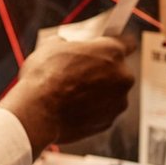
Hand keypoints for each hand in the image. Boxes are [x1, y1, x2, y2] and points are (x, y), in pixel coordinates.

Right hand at [0, 37, 133, 154]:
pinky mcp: (108, 122)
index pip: (128, 43)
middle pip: (119, 70)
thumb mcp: (52, 46)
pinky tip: (73, 107)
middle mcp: (122, 76)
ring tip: (73, 93)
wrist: (37, 111)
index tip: (107, 47)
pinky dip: (92, 110)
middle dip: (104, 71)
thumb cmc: (45, 77)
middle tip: (81, 72)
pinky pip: (104, 111)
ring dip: (99, 92)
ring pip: (112, 93)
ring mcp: (118, 101)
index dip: (115, 43)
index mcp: (112, 51)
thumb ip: (68, 43)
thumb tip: (65, 44)